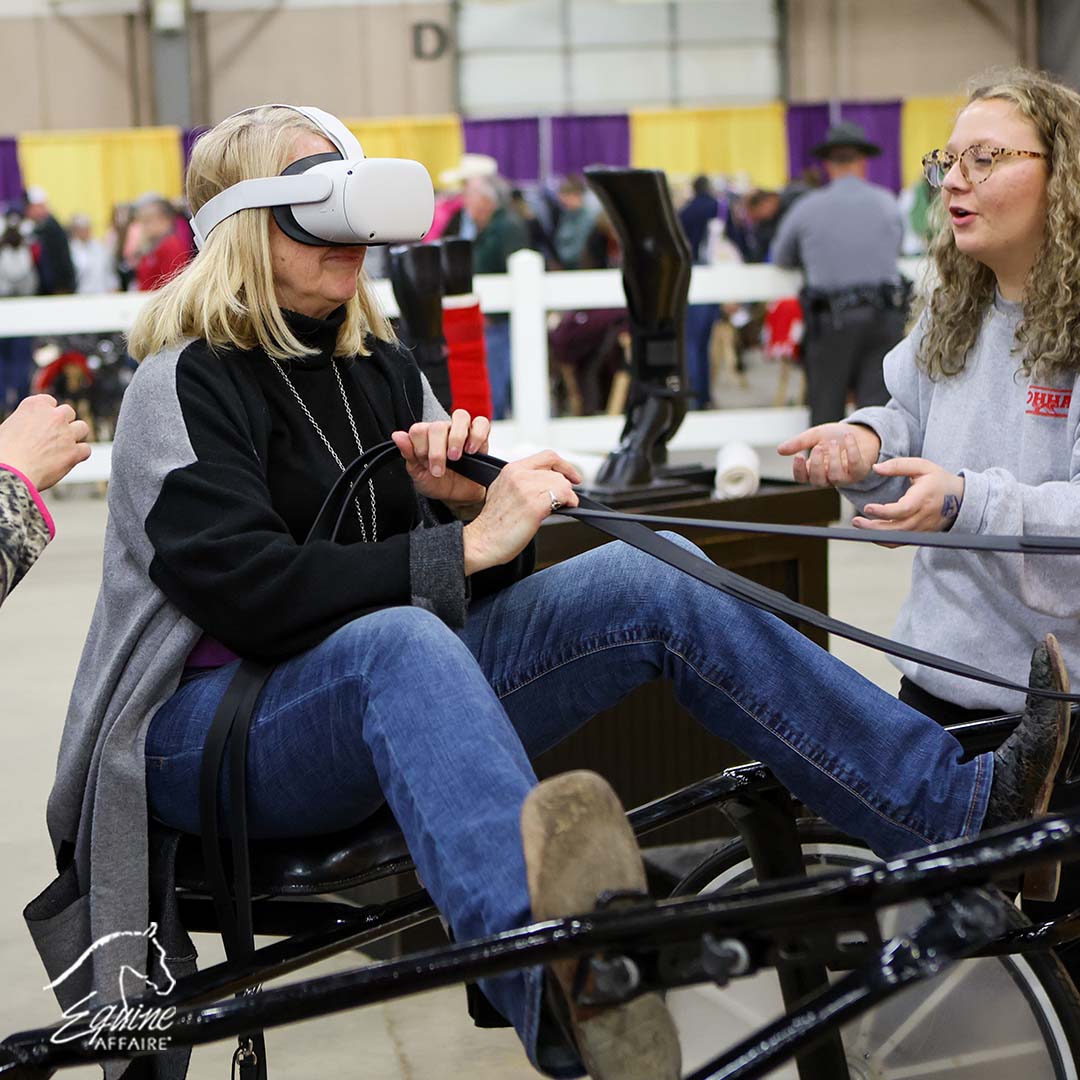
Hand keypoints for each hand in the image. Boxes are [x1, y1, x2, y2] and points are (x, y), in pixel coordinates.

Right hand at [0, 395, 90, 490]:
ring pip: (82, 428)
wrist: (10, 471)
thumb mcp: (8, 427)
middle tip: (55, 435)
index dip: (49, 413)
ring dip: (76, 436)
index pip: (50, 401)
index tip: (45, 422)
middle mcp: (53, 416)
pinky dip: (80, 455)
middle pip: (69, 412)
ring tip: (64, 446)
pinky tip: (70, 460)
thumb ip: (26, 422)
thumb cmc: (3, 453)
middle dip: (64, 422)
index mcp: (34, 406)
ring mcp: (66, 433)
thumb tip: (30, 428)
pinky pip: (86, 449)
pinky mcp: (74, 452)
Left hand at [391, 410, 490, 510]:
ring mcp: (462, 431)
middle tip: (439, 470)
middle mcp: (443, 430)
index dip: (420, 448)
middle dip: (437, 451)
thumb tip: (397, 436)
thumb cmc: (437, 483)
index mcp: (425, 437)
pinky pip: (482, 424)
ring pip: (460, 417)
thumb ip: (408, 454)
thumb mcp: (418, 474)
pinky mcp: (480, 436)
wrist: (458, 497)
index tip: (426, 466)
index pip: (418, 429)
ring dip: (456, 438)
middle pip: (437, 426)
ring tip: (455, 457)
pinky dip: (477, 435)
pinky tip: (471, 451)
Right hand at [462, 450, 581, 573]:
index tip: (573, 477)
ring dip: (567, 497)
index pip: (547, 456)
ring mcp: (526, 489)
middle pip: (557, 473)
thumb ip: (524, 481)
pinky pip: (562, 496)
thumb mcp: (503, 491)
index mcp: (511, 470)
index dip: (565, 466)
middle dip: (565, 488)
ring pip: (562, 483)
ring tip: (560, 507)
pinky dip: (568, 503)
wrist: (483, 542)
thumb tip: (548, 483)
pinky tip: (564, 509)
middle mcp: (518, 476)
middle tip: (564, 500)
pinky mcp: (534, 505)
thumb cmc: (494, 524)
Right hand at [777, 423, 880, 486]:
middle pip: (818, 481)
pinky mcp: (860, 470)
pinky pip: (855, 466)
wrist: (860, 433)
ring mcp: (845, 476)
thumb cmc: (836, 437)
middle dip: (816, 465)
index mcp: (815, 470)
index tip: (798, 456)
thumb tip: (780, 450)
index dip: (799, 470)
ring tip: (834, 443)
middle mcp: (828, 476)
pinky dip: (851, 451)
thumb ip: (799, 443)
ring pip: (835, 477)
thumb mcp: (815, 435)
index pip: (802, 478)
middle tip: (817, 448)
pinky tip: (848, 437)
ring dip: (833, 459)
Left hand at [853, 457, 963, 532]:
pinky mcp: (919, 535)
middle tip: (855, 521)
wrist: (961, 499)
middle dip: (874, 527)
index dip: (884, 512)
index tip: (867, 508)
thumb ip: (898, 465)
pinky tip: (870, 531)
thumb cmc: (938, 480)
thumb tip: (875, 468)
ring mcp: (921, 529)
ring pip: (897, 538)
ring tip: (859, 526)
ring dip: (876, 535)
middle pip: (897, 529)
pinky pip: (900, 542)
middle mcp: (922, 517)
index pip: (902, 510)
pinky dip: (884, 540)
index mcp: (923, 499)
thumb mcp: (922, 466)